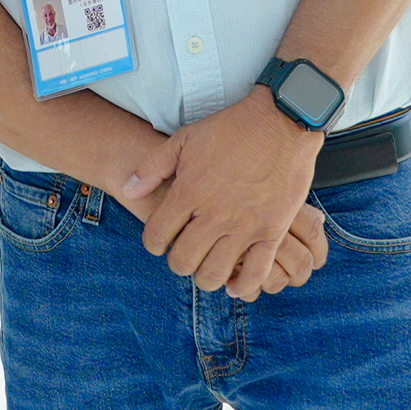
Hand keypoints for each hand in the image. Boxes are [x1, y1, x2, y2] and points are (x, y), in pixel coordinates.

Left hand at [119, 90, 324, 298]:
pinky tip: (235, 283)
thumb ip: (152, 166)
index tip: (161, 240)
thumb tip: (128, 188)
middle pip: (183, 261)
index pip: (157, 236)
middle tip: (185, 254)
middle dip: (178, 262)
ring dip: (206, 276)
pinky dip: (242, 286)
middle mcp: (214, 214)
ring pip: (214, 274)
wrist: (282, 122)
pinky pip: (255, 274)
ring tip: (207, 267)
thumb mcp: (184, 139)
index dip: (154, 243)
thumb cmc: (232, 129)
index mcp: (189, 191)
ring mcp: (244, 226)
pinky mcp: (271, 231)